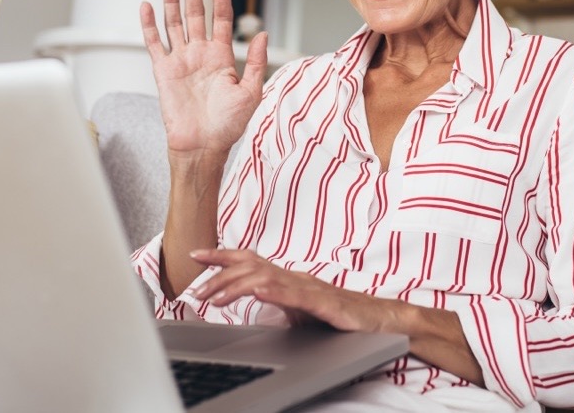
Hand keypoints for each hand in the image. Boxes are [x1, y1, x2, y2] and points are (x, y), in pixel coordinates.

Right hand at [140, 0, 268, 158]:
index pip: (221, 17)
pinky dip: (149, 25)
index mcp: (221, 56)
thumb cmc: (228, 125)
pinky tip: (147, 6)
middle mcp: (200, 54)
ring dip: (171, 0)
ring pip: (174, 23)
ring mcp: (181, 60)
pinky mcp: (163, 71)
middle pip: (196, 13)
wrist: (203, 146)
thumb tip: (263, 34)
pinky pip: (154, 43)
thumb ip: (254, 62)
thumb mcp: (251, 92)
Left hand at [187, 249, 397, 333]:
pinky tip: (258, 293)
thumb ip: (278, 304)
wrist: (378, 319)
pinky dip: (274, 292)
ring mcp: (309, 288)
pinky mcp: (324, 303)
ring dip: (238, 286)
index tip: (196, 254)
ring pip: (268, 279)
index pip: (250, 260)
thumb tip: (254, 304)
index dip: (223, 255)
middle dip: (220, 272)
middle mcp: (296, 277)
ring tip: (216, 296)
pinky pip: (296, 296)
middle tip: (195, 286)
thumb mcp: (301, 311)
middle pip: (252, 266)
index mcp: (288, 278)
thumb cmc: (342, 314)